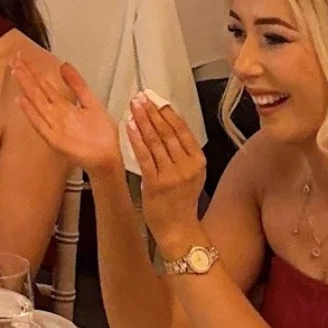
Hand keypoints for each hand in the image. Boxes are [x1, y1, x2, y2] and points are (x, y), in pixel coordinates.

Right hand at [12, 56, 121, 176]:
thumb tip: (64, 64)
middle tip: (13, 59)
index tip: (23, 57)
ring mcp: (54, 127)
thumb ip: (78, 85)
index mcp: (64, 106)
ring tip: (16, 72)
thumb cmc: (101, 135)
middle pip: (37, 91)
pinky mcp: (56, 140)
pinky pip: (40, 124)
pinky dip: (30, 113)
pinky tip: (21, 101)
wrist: (109, 157)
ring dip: (25, 88)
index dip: (34, 71)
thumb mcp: (91, 102)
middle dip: (26, 75)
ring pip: (36, 103)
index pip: (45, 84)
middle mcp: (56, 115)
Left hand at [126, 94, 206, 252]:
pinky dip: (136, 139)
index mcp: (198, 161)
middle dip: (152, 112)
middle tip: (141, 98)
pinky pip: (144, 157)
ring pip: (155, 141)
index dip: (167, 112)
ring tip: (134, 107)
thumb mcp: (191, 174)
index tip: (156, 98)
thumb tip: (166, 124)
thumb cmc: (181, 201)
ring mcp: (172, 175)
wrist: (178, 230)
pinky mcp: (156, 184)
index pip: (182, 130)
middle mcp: (187, 166)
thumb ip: (182, 152)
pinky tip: (129, 127)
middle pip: (167, 132)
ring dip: (143, 121)